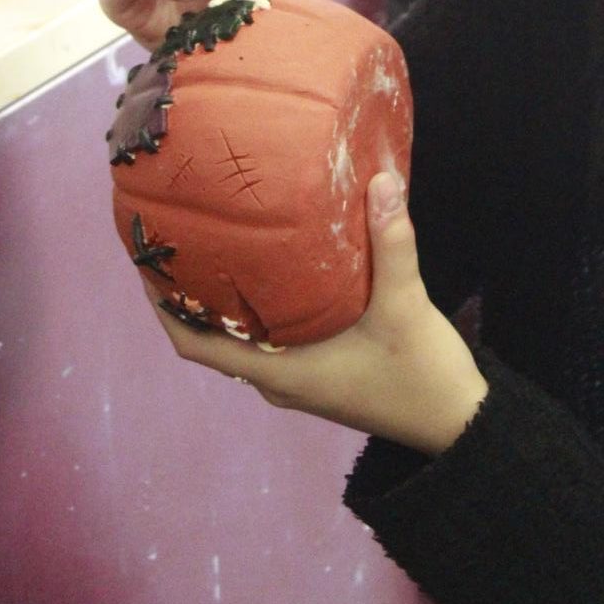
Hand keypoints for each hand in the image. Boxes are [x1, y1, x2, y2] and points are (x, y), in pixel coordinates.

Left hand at [142, 172, 489, 456]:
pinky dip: (257, 305)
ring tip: (216, 240)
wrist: (458, 424)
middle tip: (180, 233)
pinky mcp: (320, 371)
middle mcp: (279, 378)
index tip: (145, 262)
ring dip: (223, 298)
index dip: (163, 308)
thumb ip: (391, 242)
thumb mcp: (406, 305)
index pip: (195, 345)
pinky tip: (272, 265)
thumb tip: (380, 179)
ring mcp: (299, 378)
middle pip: (211, 336)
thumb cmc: (420, 376)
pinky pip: (270, 336)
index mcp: (280, 372)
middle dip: (189, 291)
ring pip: (241, 336)